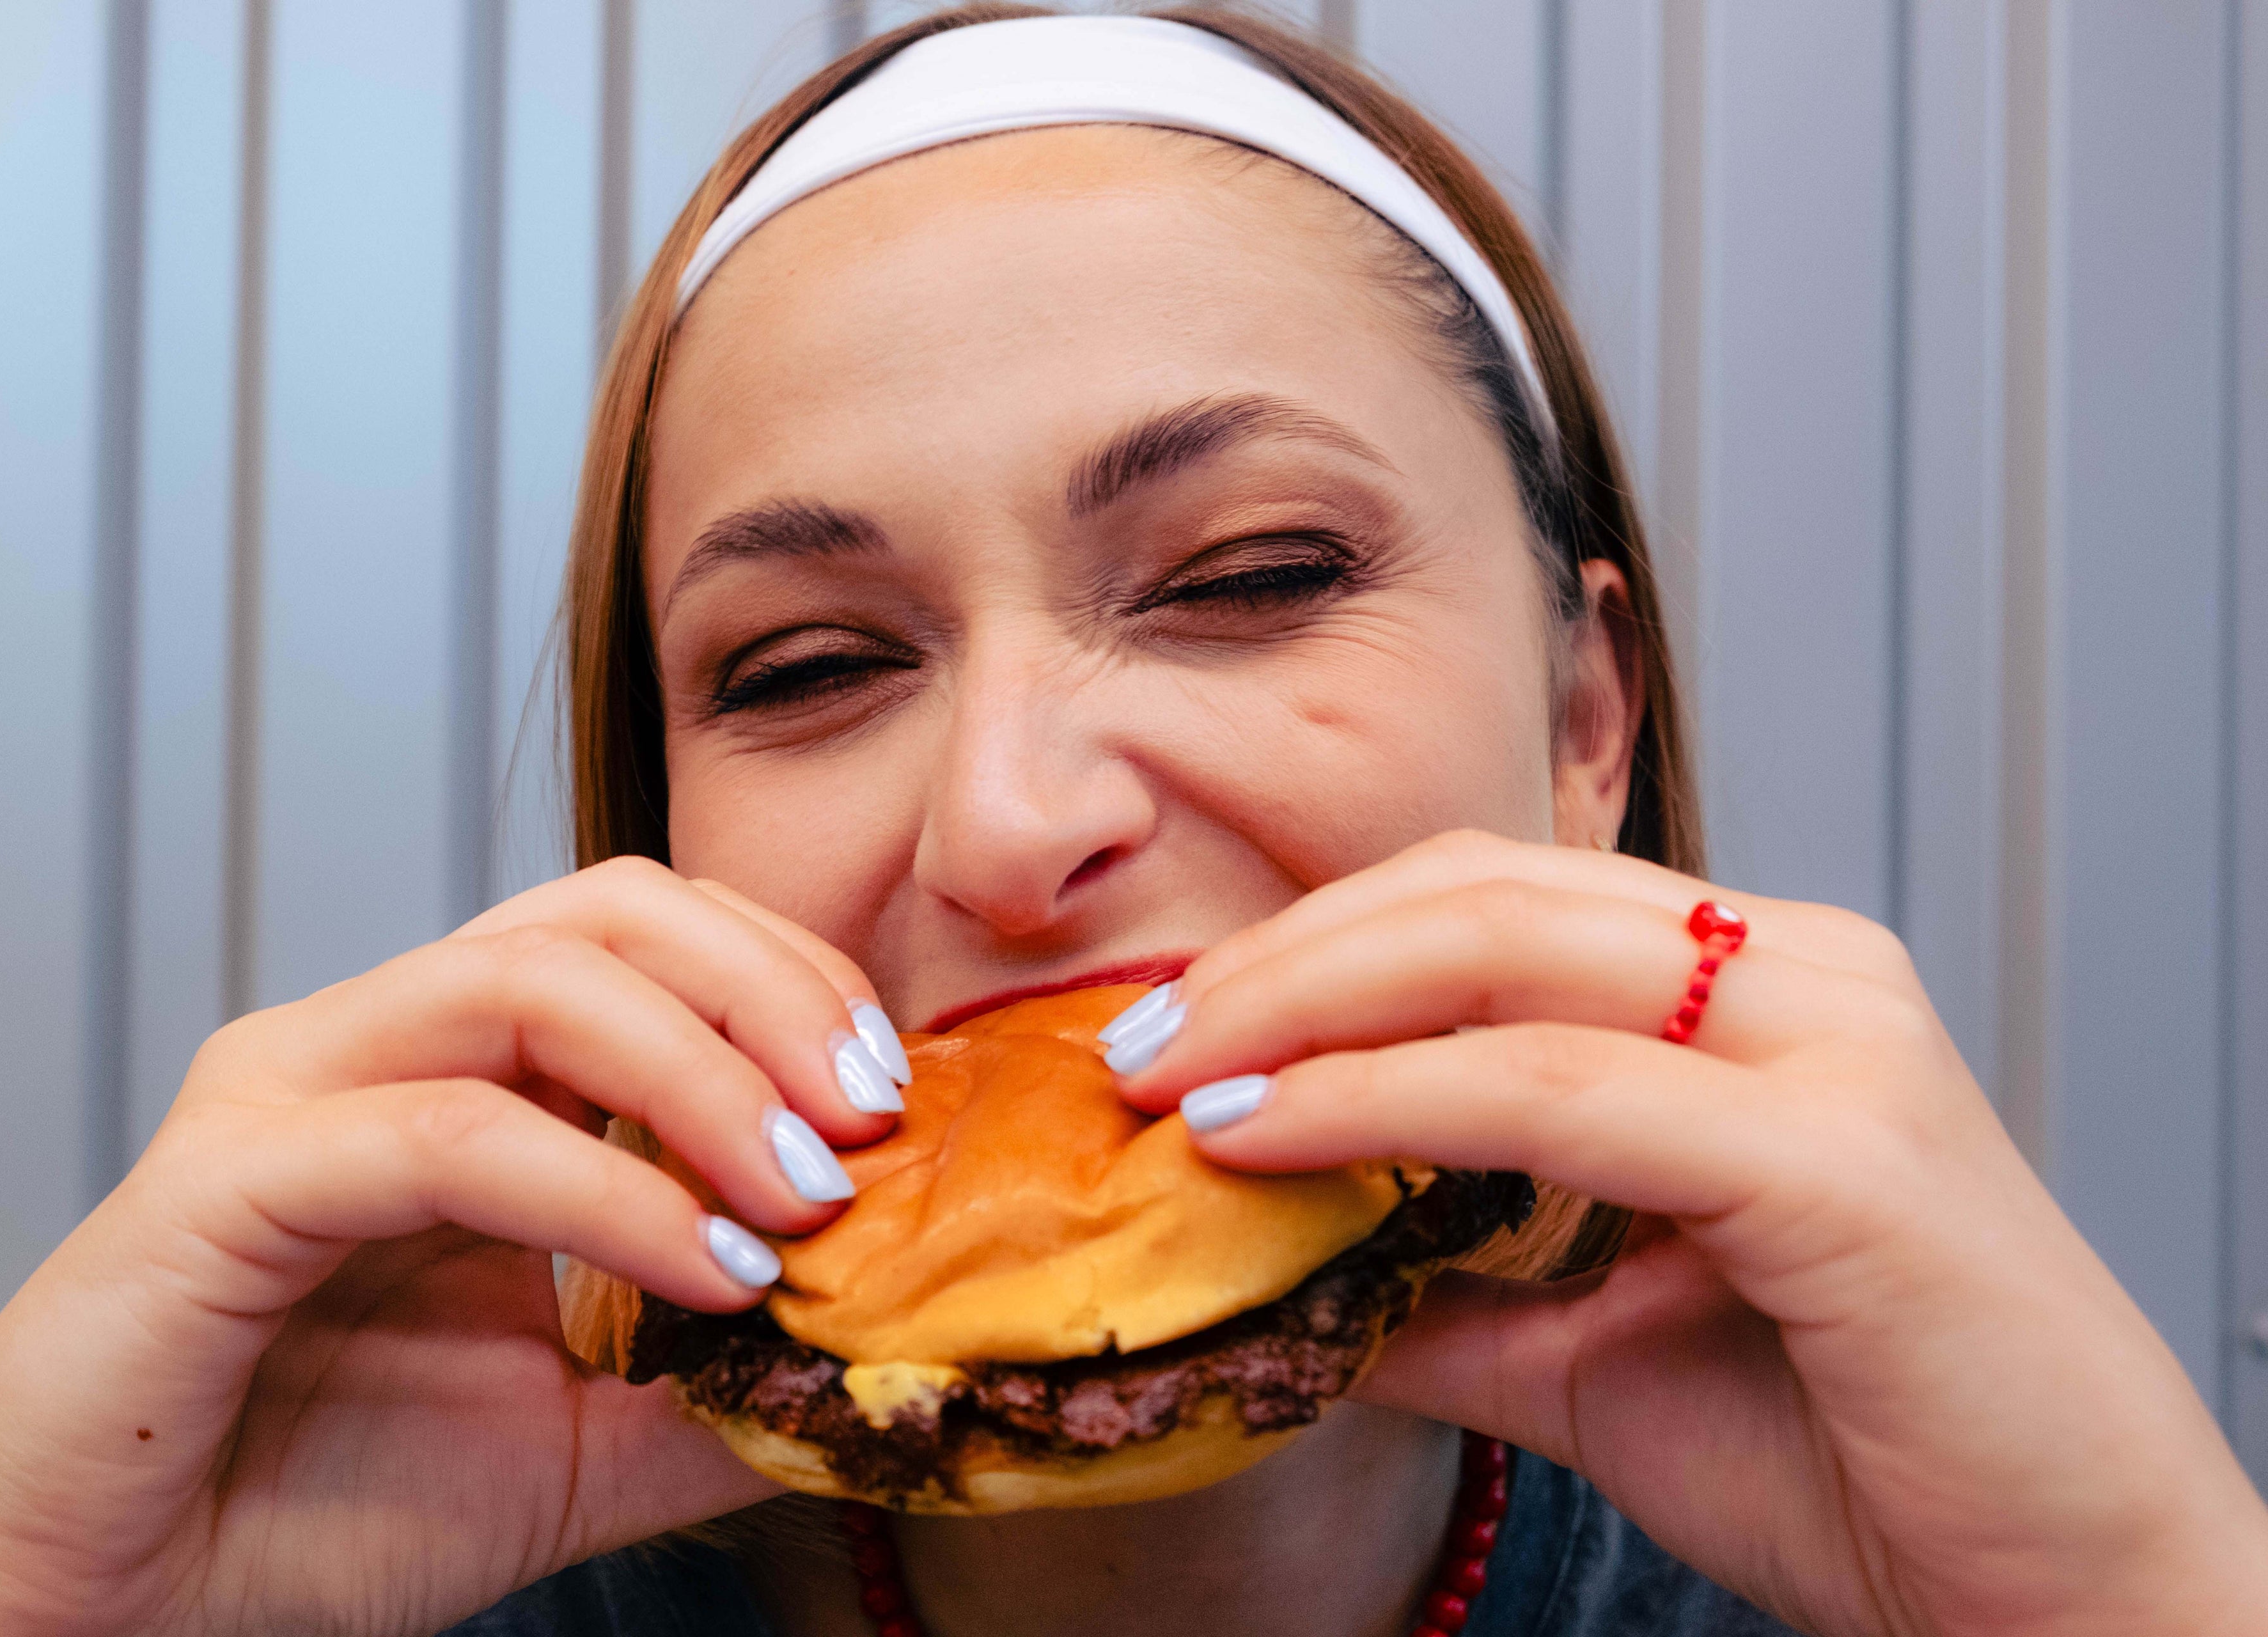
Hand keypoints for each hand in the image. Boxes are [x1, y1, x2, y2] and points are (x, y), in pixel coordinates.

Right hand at [0, 861, 908, 1636]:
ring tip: (809, 1196)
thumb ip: (715, 1382)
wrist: (104, 1631)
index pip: (645, 936)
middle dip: (769, 990)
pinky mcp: (220, 1186)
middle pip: (602, 913)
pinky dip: (603, 1192)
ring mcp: (285, 1097)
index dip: (788, 980)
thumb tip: (889, 1349)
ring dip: (707, 1078)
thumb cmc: (309, 1519)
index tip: (897, 1092)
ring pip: (531, 986)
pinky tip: (709, 1270)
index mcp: (450, 1072)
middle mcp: (365, 1046)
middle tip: (874, 1112)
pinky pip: (448, 1136)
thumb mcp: (576, 1445)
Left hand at [1118, 830, 2267, 1636]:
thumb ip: (1462, 1298)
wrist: (2070, 1600)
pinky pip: (1563, 1095)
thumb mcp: (1609, 1361)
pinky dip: (1395, 1100)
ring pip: (1509, 960)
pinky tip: (1273, 1137)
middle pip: (1480, 899)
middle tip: (1137, 1041)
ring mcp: (1839, 1054)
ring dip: (1307, 1008)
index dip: (1315, 947)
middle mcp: (1810, 981)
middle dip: (1283, 959)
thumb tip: (1293, 1274)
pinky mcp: (1847, 1165)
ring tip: (1175, 1080)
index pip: (1494, 904)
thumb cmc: (1871, 1458)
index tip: (1174, 1034)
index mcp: (1765, 994)